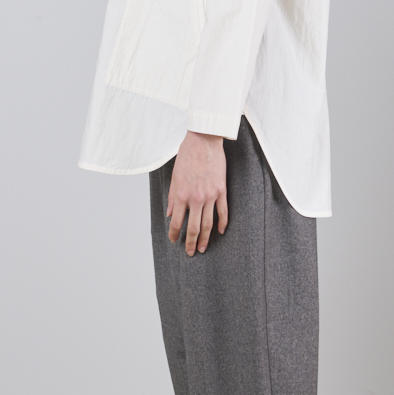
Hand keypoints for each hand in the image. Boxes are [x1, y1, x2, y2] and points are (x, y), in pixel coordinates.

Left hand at [167, 131, 227, 255]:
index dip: (175, 233)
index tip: (174, 240)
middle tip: (190, 252)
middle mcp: (196, 198)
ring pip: (208, 223)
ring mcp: (210, 195)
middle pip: (193, 227)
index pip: (177, 221)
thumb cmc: (187, 156)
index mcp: (181, 195)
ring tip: (202, 247)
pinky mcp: (221, 190)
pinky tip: (221, 232)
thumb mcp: (174, 177)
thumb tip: (170, 213)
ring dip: (205, 238)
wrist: (204, 141)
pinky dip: (222, 223)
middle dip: (190, 242)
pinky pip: (223, 211)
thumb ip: (172, 197)